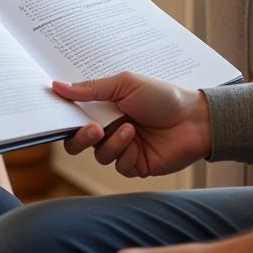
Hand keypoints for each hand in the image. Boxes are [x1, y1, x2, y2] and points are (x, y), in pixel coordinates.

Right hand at [53, 72, 211, 177]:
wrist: (194, 119)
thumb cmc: (162, 96)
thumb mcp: (125, 85)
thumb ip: (91, 88)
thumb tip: (57, 86)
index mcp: (105, 106)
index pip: (74, 116)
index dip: (63, 118)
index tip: (57, 115)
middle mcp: (110, 127)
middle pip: (78, 141)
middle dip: (81, 138)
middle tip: (94, 130)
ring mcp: (122, 147)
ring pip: (99, 155)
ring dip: (112, 144)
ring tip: (131, 130)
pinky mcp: (135, 165)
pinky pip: (118, 167)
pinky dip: (125, 156)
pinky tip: (139, 144)